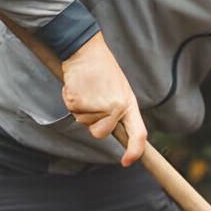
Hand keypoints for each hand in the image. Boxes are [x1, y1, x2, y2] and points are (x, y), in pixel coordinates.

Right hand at [60, 32, 146, 165]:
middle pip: (100, 133)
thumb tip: (116, 131)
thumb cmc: (104, 70)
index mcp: (128, 105)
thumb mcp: (121, 90)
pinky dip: (71, 100)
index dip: (135, 151)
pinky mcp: (78, 101)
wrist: (85, 49)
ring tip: (88, 89)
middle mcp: (115, 108)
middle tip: (94, 100)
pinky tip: (78, 86)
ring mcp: (96, 106)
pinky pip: (72, 111)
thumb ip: (121, 112)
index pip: (138, 134)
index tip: (126, 161)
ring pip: (84, 122)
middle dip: (93, 123)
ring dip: (82, 109)